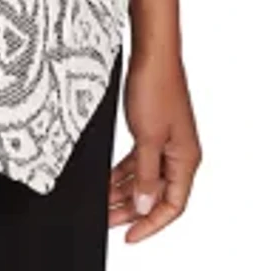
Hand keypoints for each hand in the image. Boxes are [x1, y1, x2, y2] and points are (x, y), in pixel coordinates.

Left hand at [109, 47, 201, 241]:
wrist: (151, 53)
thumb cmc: (155, 86)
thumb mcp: (146, 137)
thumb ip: (144, 174)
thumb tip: (142, 205)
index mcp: (185, 159)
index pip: (172, 205)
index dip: (150, 224)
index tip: (129, 235)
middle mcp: (179, 153)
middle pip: (156, 194)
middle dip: (132, 210)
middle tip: (107, 220)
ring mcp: (165, 141)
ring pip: (145, 177)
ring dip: (125, 191)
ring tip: (103, 203)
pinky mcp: (152, 128)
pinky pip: (138, 160)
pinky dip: (123, 171)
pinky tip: (107, 180)